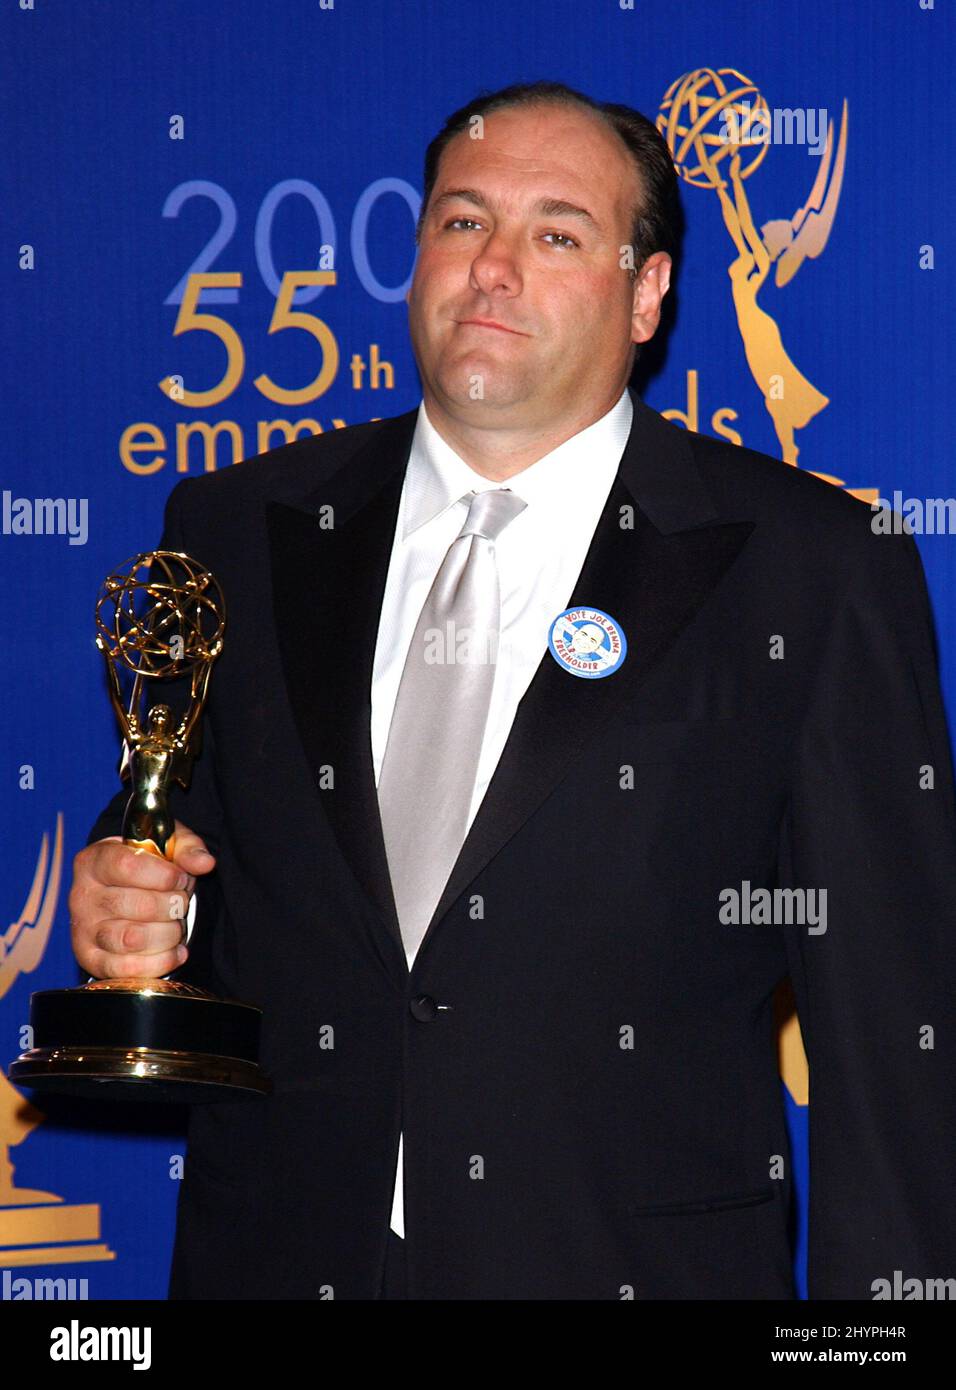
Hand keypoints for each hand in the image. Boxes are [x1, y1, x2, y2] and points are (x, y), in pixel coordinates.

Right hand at [69, 821, 215, 979]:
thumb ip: (187, 848)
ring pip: (133, 940)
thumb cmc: (148, 868)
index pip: (127, 866)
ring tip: (175, 925)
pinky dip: (161, 962)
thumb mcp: (167, 846)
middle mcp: (83, 896)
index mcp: (94, 861)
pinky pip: (128, 969)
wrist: (126, 895)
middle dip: (173, 905)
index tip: (180, 878)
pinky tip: (175, 950)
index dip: (164, 875)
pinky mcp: (92, 960)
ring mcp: (84, 931)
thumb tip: (204, 863)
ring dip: (168, 934)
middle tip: (180, 903)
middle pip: (137, 905)